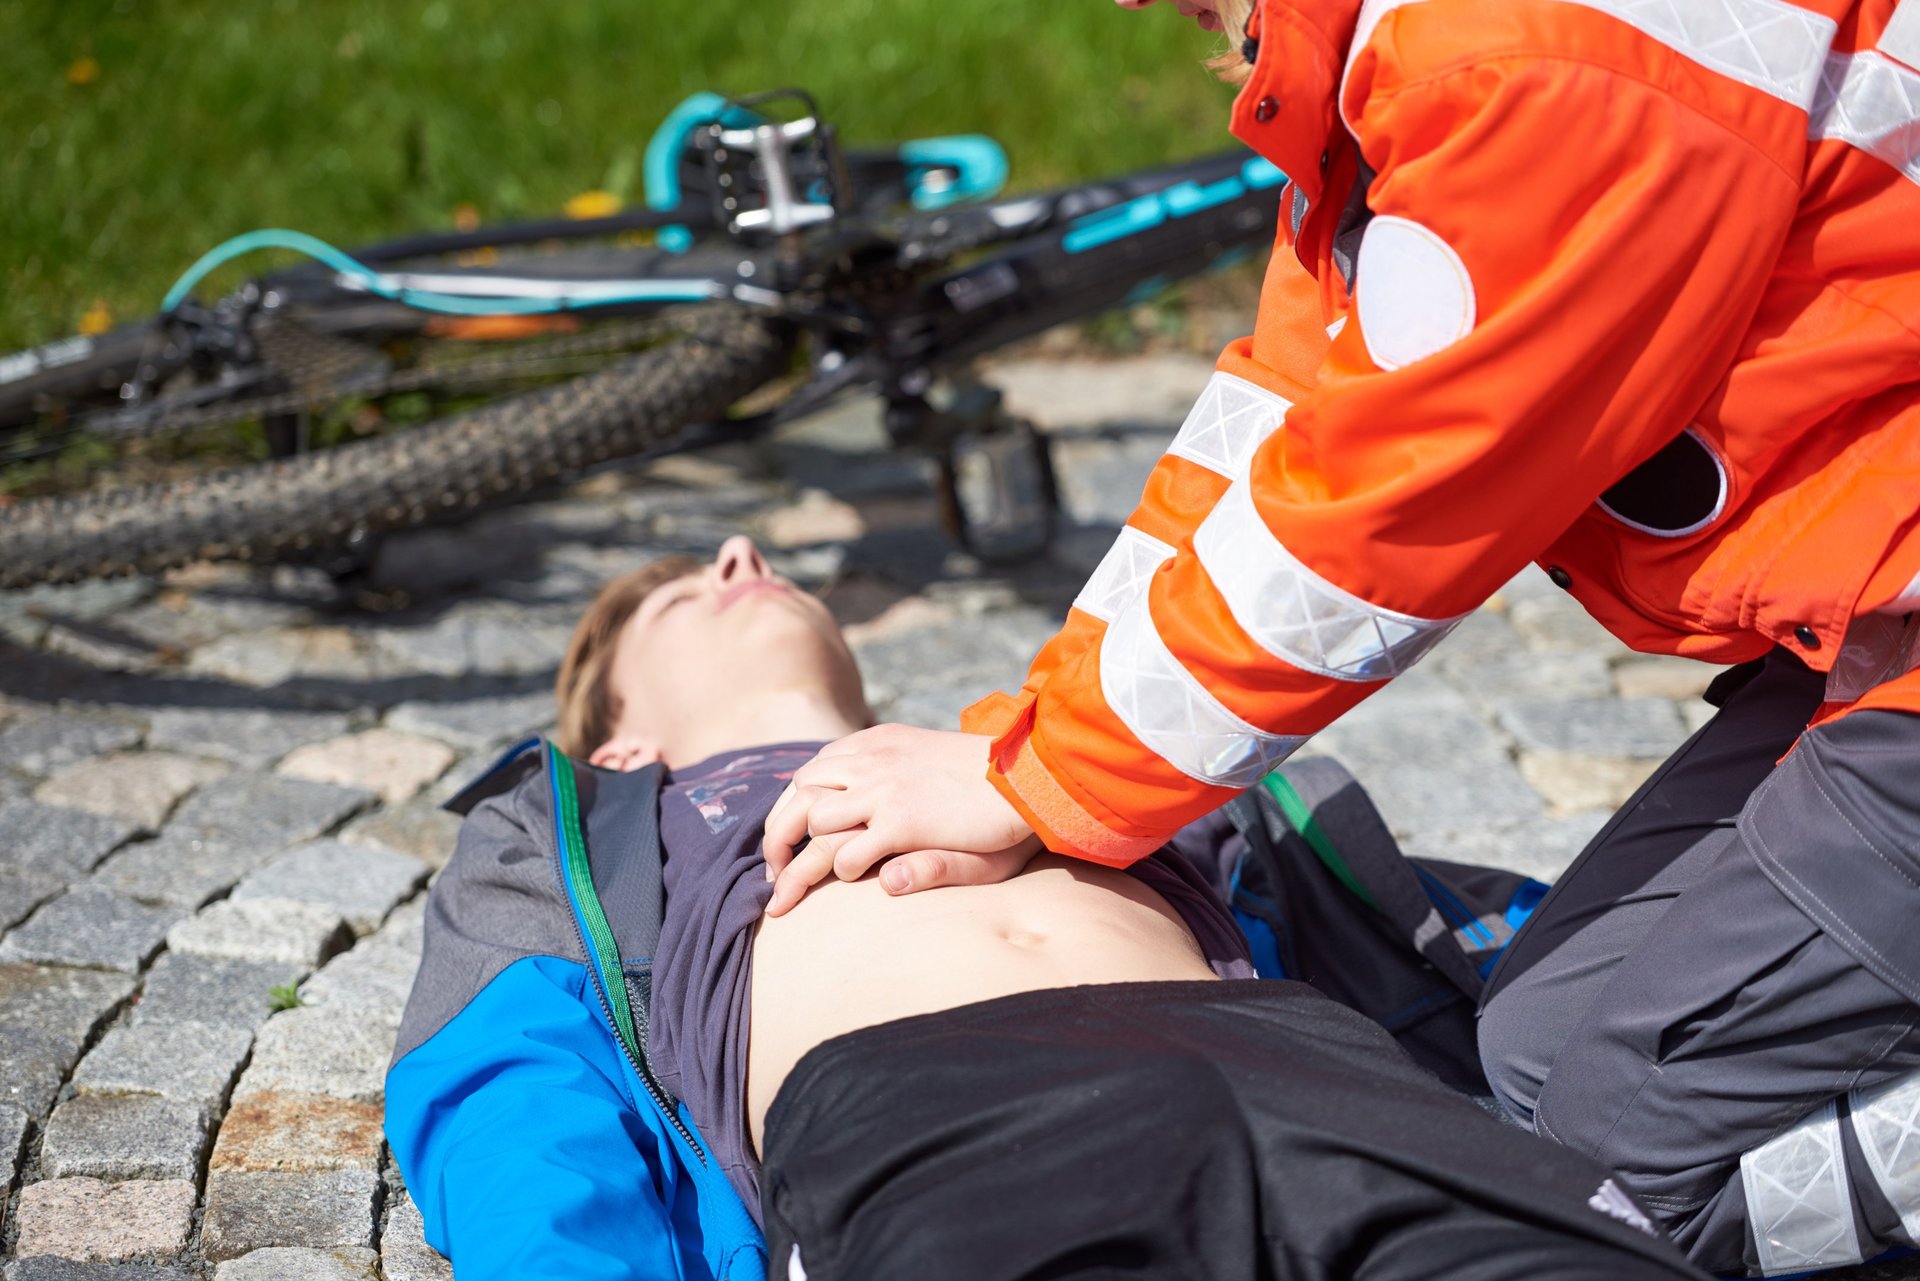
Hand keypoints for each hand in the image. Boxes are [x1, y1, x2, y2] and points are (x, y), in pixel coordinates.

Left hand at [761, 725, 1039, 914]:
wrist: (1032, 776)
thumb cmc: (987, 782)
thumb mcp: (930, 772)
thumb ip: (890, 783)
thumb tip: (858, 794)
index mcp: (878, 744)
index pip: (811, 772)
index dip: (790, 808)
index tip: (785, 840)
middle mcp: (872, 761)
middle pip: (798, 796)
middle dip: (777, 838)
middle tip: (773, 875)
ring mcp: (885, 790)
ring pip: (813, 825)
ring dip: (797, 864)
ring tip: (787, 895)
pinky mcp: (902, 822)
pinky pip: (848, 853)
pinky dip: (838, 870)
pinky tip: (845, 883)